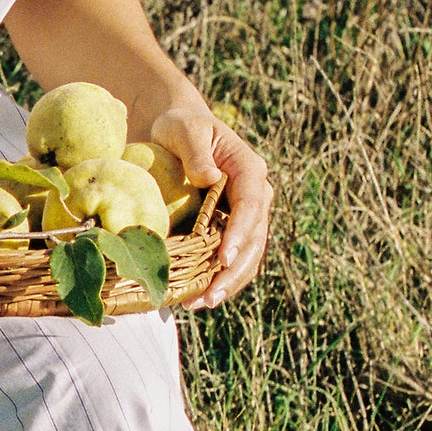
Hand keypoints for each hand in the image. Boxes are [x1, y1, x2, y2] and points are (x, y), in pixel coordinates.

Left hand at [147, 105, 272, 308]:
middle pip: (253, 240)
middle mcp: (254, 196)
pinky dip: (217, 278)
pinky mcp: (228, 228)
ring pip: (246, 256)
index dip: (240, 234)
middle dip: (234, 271)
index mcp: (250, 171)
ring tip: (201, 304)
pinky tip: (196, 297)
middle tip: (210, 297)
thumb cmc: (180, 127)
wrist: (177, 131)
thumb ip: (196, 151)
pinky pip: (230, 258)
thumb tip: (211, 178)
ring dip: (227, 282)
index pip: (251, 207)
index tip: (223, 259)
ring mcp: (243, 215)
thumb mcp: (185, 130)